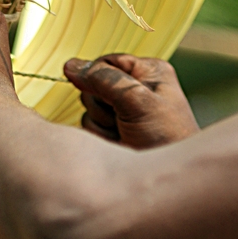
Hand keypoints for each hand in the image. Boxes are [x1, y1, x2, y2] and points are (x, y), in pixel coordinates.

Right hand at [64, 54, 198, 149]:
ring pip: (88, 110)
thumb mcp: (137, 101)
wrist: (167, 176)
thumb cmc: (165, 136)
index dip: (99, 78)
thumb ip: (103, 80)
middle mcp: (132, 89)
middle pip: (92, 86)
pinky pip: (88, 129)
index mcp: (146, 72)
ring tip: (125, 133)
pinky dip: (101, 138)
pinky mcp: (111, 132)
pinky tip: (120, 143)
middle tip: (124, 119)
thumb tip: (71, 66)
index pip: (106, 62)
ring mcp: (120, 113)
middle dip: (103, 105)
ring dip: (102, 124)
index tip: (106, 95)